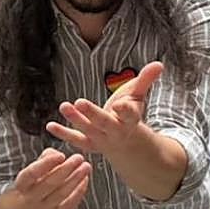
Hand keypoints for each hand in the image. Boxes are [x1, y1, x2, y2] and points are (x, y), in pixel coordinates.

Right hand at [9, 148, 90, 208]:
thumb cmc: (20, 197)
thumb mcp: (22, 181)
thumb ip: (39, 164)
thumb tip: (54, 153)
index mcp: (20, 187)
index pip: (31, 174)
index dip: (46, 164)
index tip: (60, 155)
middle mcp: (31, 200)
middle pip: (50, 183)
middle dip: (67, 169)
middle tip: (78, 158)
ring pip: (61, 193)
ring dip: (76, 179)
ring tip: (86, 167)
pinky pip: (68, 205)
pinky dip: (78, 192)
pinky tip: (84, 181)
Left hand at [46, 62, 162, 158]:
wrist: (125, 143)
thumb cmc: (129, 115)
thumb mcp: (138, 97)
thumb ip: (145, 80)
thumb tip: (159, 64)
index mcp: (130, 119)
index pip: (129, 114)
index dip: (125, 110)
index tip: (120, 104)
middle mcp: (115, 131)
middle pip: (104, 123)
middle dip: (92, 114)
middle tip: (80, 102)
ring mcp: (101, 139)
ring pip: (87, 130)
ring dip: (75, 120)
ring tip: (64, 106)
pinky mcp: (89, 144)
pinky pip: (75, 139)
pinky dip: (63, 134)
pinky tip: (50, 126)